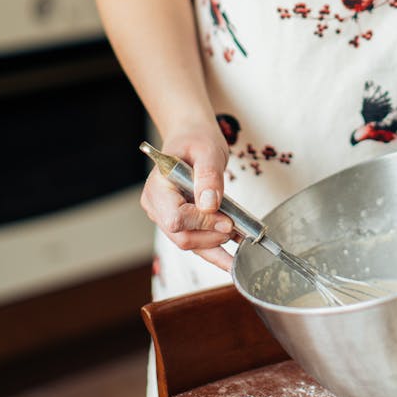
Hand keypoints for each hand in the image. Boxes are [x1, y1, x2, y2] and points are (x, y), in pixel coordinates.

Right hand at [140, 124, 235, 270]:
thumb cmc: (196, 139)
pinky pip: (195, 240)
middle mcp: (156, 204)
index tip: (227, 219)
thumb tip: (210, 205)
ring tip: (241, 246)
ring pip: (188, 243)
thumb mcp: (208, 150)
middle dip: (211, 238)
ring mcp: (165, 215)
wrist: (191, 137)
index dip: (202, 223)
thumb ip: (208, 176)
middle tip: (236, 228)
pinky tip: (231, 259)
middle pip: (180, 236)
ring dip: (215, 248)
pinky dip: (214, 249)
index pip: (175, 217)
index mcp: (158, 185)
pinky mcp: (179, 221)